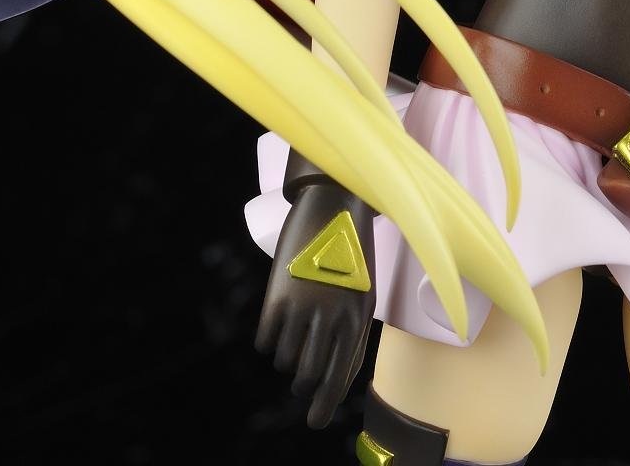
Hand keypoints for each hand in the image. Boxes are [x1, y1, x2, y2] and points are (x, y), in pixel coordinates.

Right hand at [257, 149, 377, 429]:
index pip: (338, 377)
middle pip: (307, 376)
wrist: (334, 206)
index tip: (315, 423)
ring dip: (287, 356)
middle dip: (303, 386)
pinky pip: (265, 340)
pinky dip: (269, 340)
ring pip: (284, 360)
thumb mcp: (363, 295)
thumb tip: (337, 379)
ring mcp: (301, 308)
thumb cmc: (353, 254)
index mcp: (356, 319)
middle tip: (300, 384)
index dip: (325, 405)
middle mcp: (329, 318)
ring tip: (295, 336)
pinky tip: (276, 328)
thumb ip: (352, 336)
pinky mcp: (276, 296)